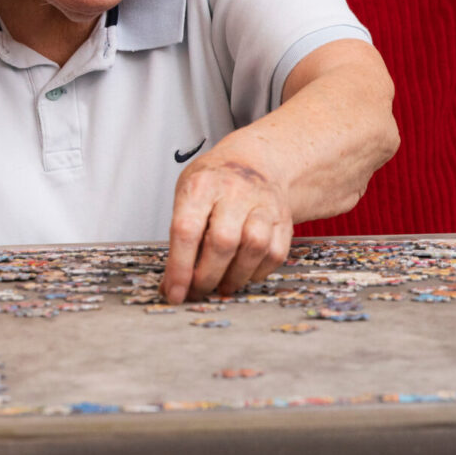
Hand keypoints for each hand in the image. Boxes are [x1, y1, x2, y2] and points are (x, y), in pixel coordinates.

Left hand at [162, 156, 293, 303]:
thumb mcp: (187, 195)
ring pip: (254, 247)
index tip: (173, 293)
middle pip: (223, 242)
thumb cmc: (214, 183)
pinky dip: (258, 272)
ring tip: (222, 286)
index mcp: (202, 185)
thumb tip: (172, 285)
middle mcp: (234, 192)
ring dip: (235, 276)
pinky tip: (244, 274)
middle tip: (197, 292)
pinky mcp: (283, 219)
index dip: (179, 268)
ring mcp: (263, 204)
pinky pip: (275, 253)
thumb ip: (180, 236)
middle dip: (207, 276)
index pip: (186, 230)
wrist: (255, 161)